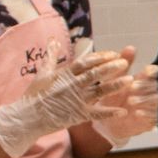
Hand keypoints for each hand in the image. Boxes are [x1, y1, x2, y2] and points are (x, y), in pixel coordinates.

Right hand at [0, 47, 132, 157]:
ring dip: (115, 85)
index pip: (85, 62)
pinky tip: (123, 111)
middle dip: (111, 68)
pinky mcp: (78, 115)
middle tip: (125, 63)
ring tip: (130, 80)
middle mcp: (72, 86)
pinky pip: (96, 114)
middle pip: (95, 74)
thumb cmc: (35, 94)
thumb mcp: (43, 73)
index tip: (113, 53)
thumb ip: (52, 56)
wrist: (27, 117)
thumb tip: (54, 40)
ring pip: (99, 91)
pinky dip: (109, 113)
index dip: (100, 57)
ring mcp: (76, 101)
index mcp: (64, 74)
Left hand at [95, 63, 157, 146]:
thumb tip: (131, 47)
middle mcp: (150, 92)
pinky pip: (154, 116)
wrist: (108, 123)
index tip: (148, 70)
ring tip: (130, 101)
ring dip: (143, 99)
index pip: (153, 72)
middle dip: (143, 86)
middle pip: (153, 86)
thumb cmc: (112, 98)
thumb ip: (123, 65)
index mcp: (143, 80)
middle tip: (131, 87)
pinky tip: (137, 113)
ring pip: (155, 100)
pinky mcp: (151, 119)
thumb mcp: (114, 81)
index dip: (152, 71)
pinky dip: (146, 113)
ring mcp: (152, 106)